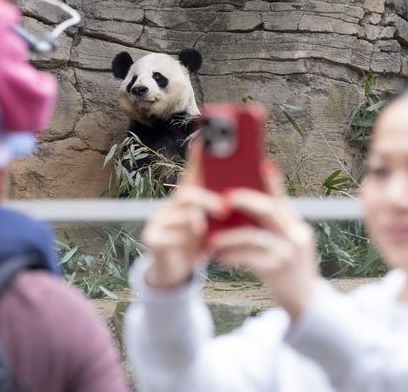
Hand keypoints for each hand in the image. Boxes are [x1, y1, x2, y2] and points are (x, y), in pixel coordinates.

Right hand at [142, 143, 224, 288]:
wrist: (174, 270)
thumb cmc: (198, 242)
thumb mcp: (214, 225)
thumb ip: (227, 208)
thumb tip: (255, 188)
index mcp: (190, 198)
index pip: (194, 171)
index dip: (199, 155)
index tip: (206, 137)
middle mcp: (172, 204)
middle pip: (187, 193)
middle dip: (206, 199)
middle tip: (224, 209)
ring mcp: (159, 220)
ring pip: (176, 214)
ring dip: (194, 221)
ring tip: (205, 230)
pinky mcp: (152, 238)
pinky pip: (166, 236)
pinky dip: (182, 243)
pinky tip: (195, 253)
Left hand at [208, 161, 317, 320]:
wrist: (303, 302)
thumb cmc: (288, 269)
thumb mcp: (288, 244)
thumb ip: (273, 227)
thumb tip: (245, 207)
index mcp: (297, 226)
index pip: (283, 199)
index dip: (273, 181)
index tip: (263, 164)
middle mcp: (296, 237)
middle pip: (268, 211)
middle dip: (245, 201)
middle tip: (224, 197)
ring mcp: (288, 254)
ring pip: (252, 236)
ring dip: (229, 236)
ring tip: (212, 239)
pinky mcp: (276, 271)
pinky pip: (248, 258)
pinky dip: (231, 255)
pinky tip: (220, 257)